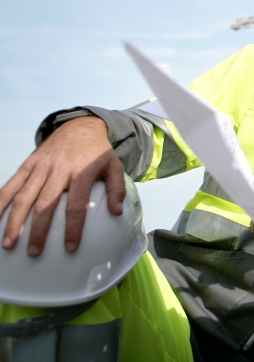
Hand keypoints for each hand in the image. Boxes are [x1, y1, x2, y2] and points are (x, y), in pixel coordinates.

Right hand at [0, 116, 124, 255]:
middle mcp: (59, 169)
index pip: (76, 204)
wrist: (80, 125)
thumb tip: (117, 212)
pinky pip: (11, 184)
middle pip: (45, 204)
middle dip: (37, 231)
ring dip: (14, 221)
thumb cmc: (98, 151)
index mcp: (82, 171)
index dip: (73, 227)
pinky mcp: (28, 163)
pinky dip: (0, 201)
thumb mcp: (114, 166)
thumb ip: (117, 188)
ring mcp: (40, 166)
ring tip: (9, 244)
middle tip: (34, 252)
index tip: (71, 247)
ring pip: (24, 196)